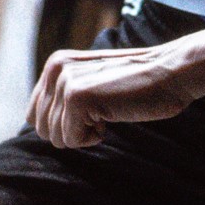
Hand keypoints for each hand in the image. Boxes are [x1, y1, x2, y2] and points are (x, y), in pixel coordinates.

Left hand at [27, 44, 195, 148]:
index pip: (34, 113)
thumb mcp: (92, 83)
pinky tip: (110, 118)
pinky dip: (92, 139)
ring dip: (84, 135)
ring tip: (108, 113)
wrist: (170, 73)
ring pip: (55, 137)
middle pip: (42, 128)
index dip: (62, 125)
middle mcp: (55, 69)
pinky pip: (71, 140)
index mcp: (55, 64)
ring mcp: (65, 82)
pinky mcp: (77, 97)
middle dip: (71, 132)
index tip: (91, 113)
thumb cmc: (138, 85)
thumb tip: (39, 126)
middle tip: (101, 115)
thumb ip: (65, 96)